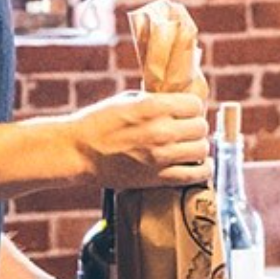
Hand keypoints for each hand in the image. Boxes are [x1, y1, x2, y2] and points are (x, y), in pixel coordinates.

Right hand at [68, 91, 210, 190]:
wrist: (76, 152)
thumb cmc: (98, 122)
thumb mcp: (128, 100)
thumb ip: (157, 101)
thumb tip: (182, 102)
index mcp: (153, 107)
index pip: (195, 104)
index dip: (191, 107)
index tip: (185, 112)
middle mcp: (161, 131)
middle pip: (201, 127)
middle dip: (194, 126)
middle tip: (186, 130)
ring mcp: (161, 156)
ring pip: (202, 150)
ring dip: (197, 147)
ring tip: (189, 147)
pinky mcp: (158, 178)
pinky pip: (195, 175)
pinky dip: (203, 170)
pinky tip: (200, 166)